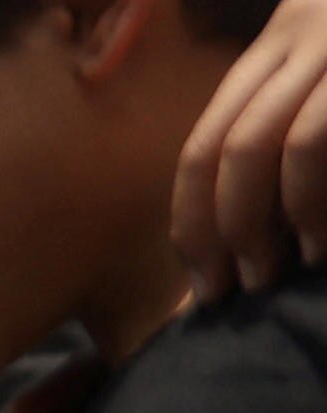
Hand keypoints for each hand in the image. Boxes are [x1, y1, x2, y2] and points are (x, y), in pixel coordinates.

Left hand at [177, 0, 326, 299]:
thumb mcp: (326, 80)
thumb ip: (285, 134)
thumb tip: (233, 237)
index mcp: (281, 40)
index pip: (204, 144)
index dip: (193, 221)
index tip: (204, 281)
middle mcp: (305, 31)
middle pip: (231, 149)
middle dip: (223, 230)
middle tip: (240, 288)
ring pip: (276, 144)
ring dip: (274, 218)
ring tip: (291, 266)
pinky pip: (320, 137)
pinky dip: (315, 198)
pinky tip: (325, 238)